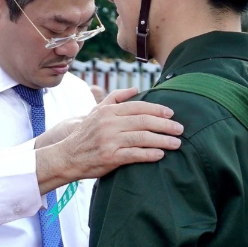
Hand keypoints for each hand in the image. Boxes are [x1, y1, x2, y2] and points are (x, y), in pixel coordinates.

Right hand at [38, 88, 182, 189]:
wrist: (67, 157)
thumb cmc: (85, 135)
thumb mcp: (96, 112)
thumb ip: (115, 98)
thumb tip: (135, 88)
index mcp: (108, 111)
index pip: (138, 107)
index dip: (157, 109)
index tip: (171, 113)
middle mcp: (109, 124)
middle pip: (143, 121)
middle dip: (165, 125)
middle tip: (180, 129)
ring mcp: (109, 141)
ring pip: (142, 138)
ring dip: (163, 140)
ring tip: (176, 143)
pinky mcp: (110, 157)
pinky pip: (135, 155)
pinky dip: (149, 154)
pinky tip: (160, 154)